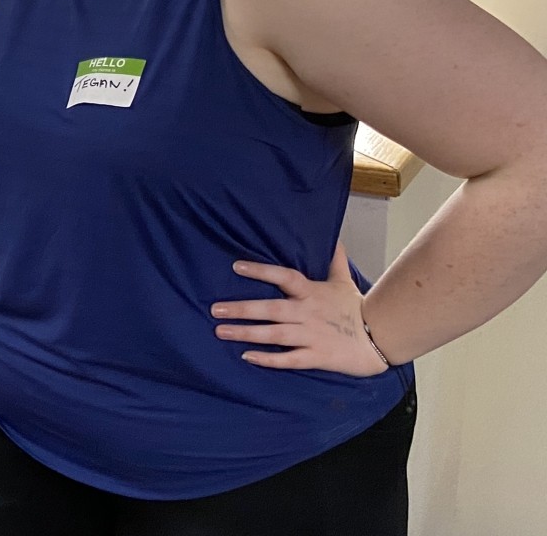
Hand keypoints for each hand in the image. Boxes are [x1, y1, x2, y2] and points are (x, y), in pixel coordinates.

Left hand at [211, 244, 390, 376]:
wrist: (382, 337)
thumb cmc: (357, 308)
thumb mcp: (344, 281)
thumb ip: (335, 260)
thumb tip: (335, 238)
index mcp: (312, 292)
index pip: (284, 277)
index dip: (261, 271)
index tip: (236, 266)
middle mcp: (308, 313)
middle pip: (271, 309)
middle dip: (242, 309)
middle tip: (215, 309)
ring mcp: (312, 336)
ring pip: (275, 334)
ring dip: (247, 333)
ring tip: (221, 331)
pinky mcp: (317, 357)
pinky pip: (289, 359)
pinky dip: (269, 359)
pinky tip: (248, 357)